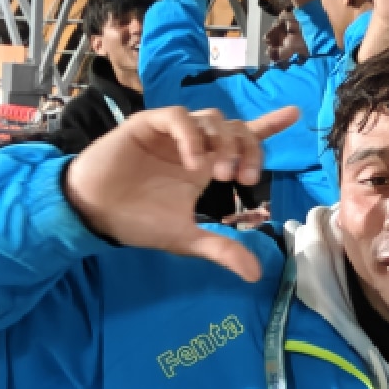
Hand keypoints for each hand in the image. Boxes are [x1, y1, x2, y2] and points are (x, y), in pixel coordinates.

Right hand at [65, 106, 299, 281]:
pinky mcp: (148, 125)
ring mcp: (172, 133)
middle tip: (241, 179)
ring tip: (219, 174)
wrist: (93, 214)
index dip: (269, 124)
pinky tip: (193, 160)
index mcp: (206, 164)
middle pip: (235, 128)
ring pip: (212, 117)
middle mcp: (194, 144)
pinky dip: (192, 135)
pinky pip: (178, 117)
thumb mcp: (185, 238)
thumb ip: (221, 249)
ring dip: (223, 142)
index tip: (294, 113)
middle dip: (248, 148)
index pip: (244, 138)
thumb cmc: (136, 221)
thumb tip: (256, 275)